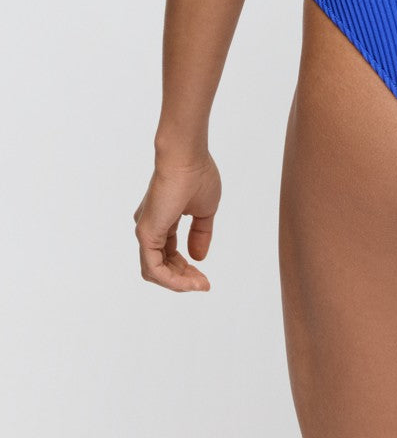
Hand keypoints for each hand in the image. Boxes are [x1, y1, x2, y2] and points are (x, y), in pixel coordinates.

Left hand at [133, 152, 221, 291]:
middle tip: (204, 284)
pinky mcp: (146, 234)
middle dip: (184, 278)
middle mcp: (150, 227)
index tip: (205, 276)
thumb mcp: (205, 209)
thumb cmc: (197, 175)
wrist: (186, 156)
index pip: (170, 253)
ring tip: (200, 285)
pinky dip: (172, 280)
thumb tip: (198, 258)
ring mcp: (146, 232)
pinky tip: (190, 282)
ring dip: (179, 283)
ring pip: (156, 271)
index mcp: (163, 219)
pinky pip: (155, 268)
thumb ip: (201, 234)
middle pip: (163, 265)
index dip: (187, 268)